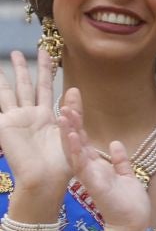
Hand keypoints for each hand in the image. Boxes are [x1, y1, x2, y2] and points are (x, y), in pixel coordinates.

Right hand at [0, 48, 72, 208]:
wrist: (45, 180)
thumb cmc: (61, 165)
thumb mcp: (71, 133)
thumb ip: (73, 111)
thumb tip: (74, 88)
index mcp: (47, 116)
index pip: (46, 86)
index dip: (46, 70)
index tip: (47, 53)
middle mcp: (30, 115)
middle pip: (27, 84)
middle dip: (25, 67)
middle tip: (21, 50)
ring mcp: (15, 119)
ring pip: (10, 91)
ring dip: (9, 75)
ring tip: (9, 57)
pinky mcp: (5, 126)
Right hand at [58, 91, 149, 230]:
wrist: (134, 223)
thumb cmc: (129, 203)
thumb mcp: (127, 175)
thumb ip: (120, 161)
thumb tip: (115, 143)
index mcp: (96, 167)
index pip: (85, 141)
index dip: (78, 124)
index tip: (73, 106)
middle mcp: (89, 170)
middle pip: (75, 142)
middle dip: (70, 123)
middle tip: (63, 103)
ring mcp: (89, 176)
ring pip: (74, 151)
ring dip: (69, 133)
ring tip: (64, 115)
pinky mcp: (93, 184)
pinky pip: (82, 165)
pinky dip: (77, 150)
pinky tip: (73, 137)